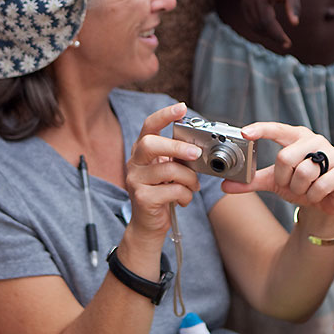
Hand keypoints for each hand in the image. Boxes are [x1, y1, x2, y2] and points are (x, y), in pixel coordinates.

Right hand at [125, 102, 204, 238]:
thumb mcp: (169, 171)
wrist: (149, 225)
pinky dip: (185, 195)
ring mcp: (135, 180)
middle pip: (150, 144)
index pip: (148, 126)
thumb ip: (177, 157)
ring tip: (193, 187)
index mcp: (142, 152)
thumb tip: (199, 147)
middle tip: (196, 153)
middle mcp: (134, 163)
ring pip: (168, 169)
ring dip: (189, 178)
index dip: (164, 115)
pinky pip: (172, 190)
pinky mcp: (142, 198)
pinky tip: (183, 200)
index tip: (181, 107)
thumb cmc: (163, 194)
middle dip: (176, 146)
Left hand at [222, 122, 333, 215]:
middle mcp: (314, 141)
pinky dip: (313, 196)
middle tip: (290, 184)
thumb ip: (251, 181)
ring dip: (299, 189)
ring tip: (306, 189)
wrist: (325, 203)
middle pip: (285, 157)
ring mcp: (332, 154)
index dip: (261, 129)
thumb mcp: (274, 181)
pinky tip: (318, 195)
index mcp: (296, 137)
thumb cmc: (300, 184)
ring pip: (303, 173)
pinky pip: (320, 185)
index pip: (277, 129)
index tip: (245, 132)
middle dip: (284, 178)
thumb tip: (224, 185)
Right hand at [241, 0, 299, 48]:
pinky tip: (272, 33)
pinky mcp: (244, 8)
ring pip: (257, 25)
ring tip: (283, 40)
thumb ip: (293, 4)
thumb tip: (295, 24)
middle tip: (287, 44)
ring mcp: (247, 2)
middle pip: (263, 20)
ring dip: (269, 35)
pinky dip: (263, 32)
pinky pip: (253, 25)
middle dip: (275, 35)